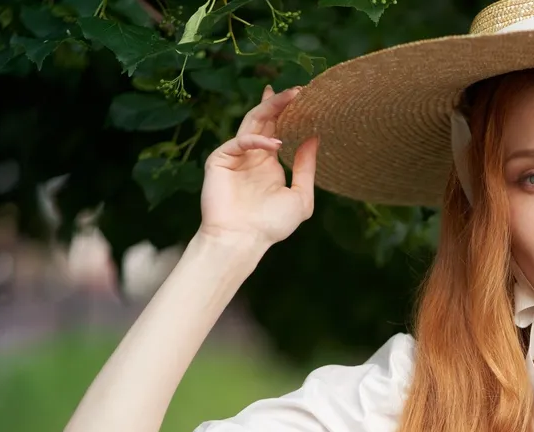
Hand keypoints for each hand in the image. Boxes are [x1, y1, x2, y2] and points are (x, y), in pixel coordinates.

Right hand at [199, 85, 318, 249]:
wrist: (243, 240)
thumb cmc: (271, 225)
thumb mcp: (300, 197)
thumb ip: (306, 168)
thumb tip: (314, 138)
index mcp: (267, 164)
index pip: (275, 130)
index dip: (285, 113)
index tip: (301, 96)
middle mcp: (251, 157)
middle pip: (264, 120)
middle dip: (278, 103)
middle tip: (297, 89)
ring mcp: (235, 157)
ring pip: (251, 123)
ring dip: (269, 108)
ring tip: (289, 95)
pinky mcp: (220, 160)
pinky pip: (239, 142)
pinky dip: (257, 140)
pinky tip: (275, 145)